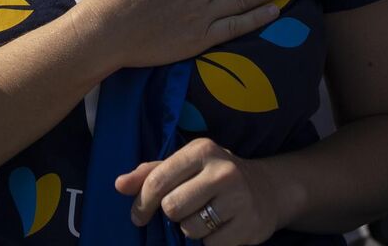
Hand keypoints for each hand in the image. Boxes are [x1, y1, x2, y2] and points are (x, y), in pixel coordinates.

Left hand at [116, 137, 294, 243]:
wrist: (268, 190)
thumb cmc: (215, 176)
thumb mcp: (187, 166)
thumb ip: (152, 173)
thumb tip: (119, 184)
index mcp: (202, 150)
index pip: (158, 180)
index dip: (142, 203)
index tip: (138, 216)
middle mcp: (222, 171)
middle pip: (172, 208)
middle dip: (172, 215)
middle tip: (183, 212)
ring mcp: (239, 199)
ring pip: (190, 229)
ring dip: (191, 230)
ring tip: (205, 217)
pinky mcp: (248, 226)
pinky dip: (209, 243)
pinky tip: (220, 228)